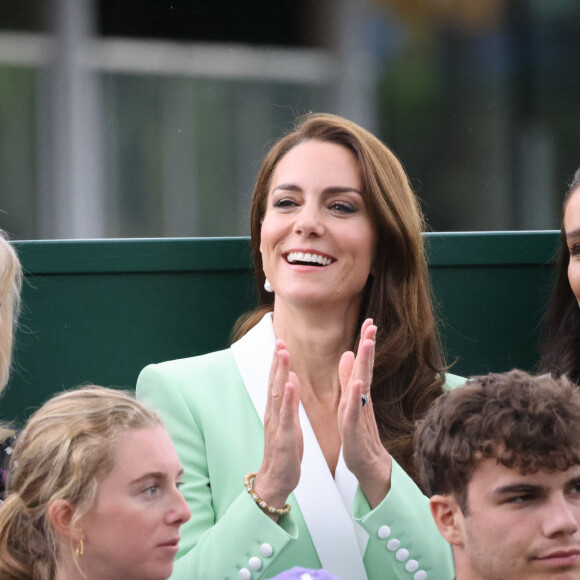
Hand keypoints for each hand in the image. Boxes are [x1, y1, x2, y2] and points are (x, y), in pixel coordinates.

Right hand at [254, 339, 302, 519]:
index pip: (276, 381)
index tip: (281, 342)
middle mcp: (273, 414)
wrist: (277, 481)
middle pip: (274, 382)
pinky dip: (288, 399)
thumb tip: (292, 377)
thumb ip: (290, 400)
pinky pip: (286, 416)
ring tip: (283, 354)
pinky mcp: (284, 438)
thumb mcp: (289, 422)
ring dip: (280, 372)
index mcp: (276, 410)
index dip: (278, 361)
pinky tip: (290, 384)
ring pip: (278, 394)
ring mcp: (277, 425)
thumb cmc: (284, 451)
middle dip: (277, 361)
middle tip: (280, 340)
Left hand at [338, 319, 391, 507]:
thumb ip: (348, 378)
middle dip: (368, 346)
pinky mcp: (354, 432)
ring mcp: (360, 415)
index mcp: (359, 393)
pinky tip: (358, 382)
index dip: (366, 342)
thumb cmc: (360, 435)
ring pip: (362, 386)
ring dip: (365, 365)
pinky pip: (355, 412)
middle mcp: (361, 401)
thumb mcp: (350, 402)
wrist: (368, 467)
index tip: (369, 321)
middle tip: (372, 324)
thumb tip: (348, 353)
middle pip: (365, 369)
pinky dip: (355, 397)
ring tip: (367, 344)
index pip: (363, 364)